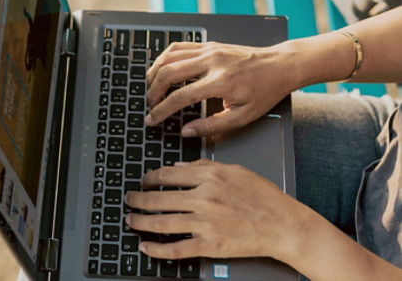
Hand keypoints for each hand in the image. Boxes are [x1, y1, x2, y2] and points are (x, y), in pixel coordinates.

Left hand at [124, 159, 302, 261]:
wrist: (283, 225)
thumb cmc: (263, 197)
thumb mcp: (235, 170)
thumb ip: (205, 166)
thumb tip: (179, 166)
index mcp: (210, 176)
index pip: (168, 174)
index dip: (150, 177)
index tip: (144, 180)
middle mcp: (204, 198)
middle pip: (159, 198)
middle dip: (138, 199)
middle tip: (129, 199)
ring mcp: (205, 223)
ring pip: (161, 222)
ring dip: (140, 221)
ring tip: (130, 220)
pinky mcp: (209, 246)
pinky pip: (176, 249)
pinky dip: (156, 249)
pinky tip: (145, 246)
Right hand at [144, 42, 298, 136]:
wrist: (281, 65)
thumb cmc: (265, 91)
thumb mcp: (243, 116)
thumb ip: (212, 126)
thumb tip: (186, 131)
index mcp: (220, 83)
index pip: (179, 97)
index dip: (161, 110)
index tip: (151, 119)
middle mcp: (211, 63)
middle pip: (168, 73)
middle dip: (152, 92)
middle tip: (150, 105)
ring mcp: (209, 50)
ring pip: (169, 57)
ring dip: (154, 73)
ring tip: (150, 88)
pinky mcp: (210, 45)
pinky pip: (179, 46)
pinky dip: (165, 57)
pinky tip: (161, 68)